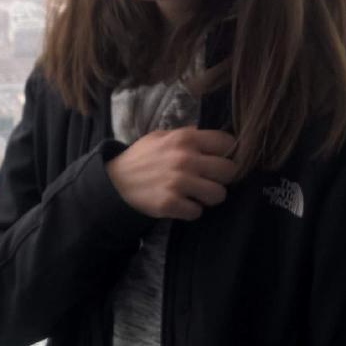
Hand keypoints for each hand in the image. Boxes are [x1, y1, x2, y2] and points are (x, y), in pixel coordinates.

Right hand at [106, 127, 237, 220]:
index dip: (227, 153)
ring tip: (197, 195)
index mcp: (185, 138)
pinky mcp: (170, 204)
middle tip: (210, 181)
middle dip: (222, 178)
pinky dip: (191, 211)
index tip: (219, 160)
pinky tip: (181, 204)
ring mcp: (179, 182)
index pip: (226, 142)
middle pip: (229, 171)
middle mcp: (185, 159)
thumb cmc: (141, 158)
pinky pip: (197, 212)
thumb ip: (186, 134)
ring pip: (218, 195)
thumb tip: (208, 134)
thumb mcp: (161, 137)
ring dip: (209, 197)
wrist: (115, 182)